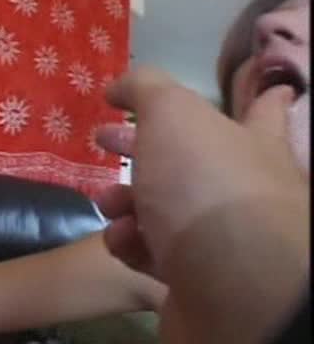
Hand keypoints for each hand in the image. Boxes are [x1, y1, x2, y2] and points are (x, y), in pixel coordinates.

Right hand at [95, 65, 308, 342]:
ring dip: (123, 200)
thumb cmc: (204, 182)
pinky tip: (122, 239)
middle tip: (104, 138)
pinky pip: (151, 251)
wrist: (226, 283)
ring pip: (160, 208)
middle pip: (185, 161)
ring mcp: (217, 238)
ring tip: (109, 202)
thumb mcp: (172, 114)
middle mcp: (241, 189)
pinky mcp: (190, 277)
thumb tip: (119, 86)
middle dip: (138, 147)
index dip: (259, 95)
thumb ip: (145, 88)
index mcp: (250, 143)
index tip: (265, 85)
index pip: (264, 110)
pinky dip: (131, 241)